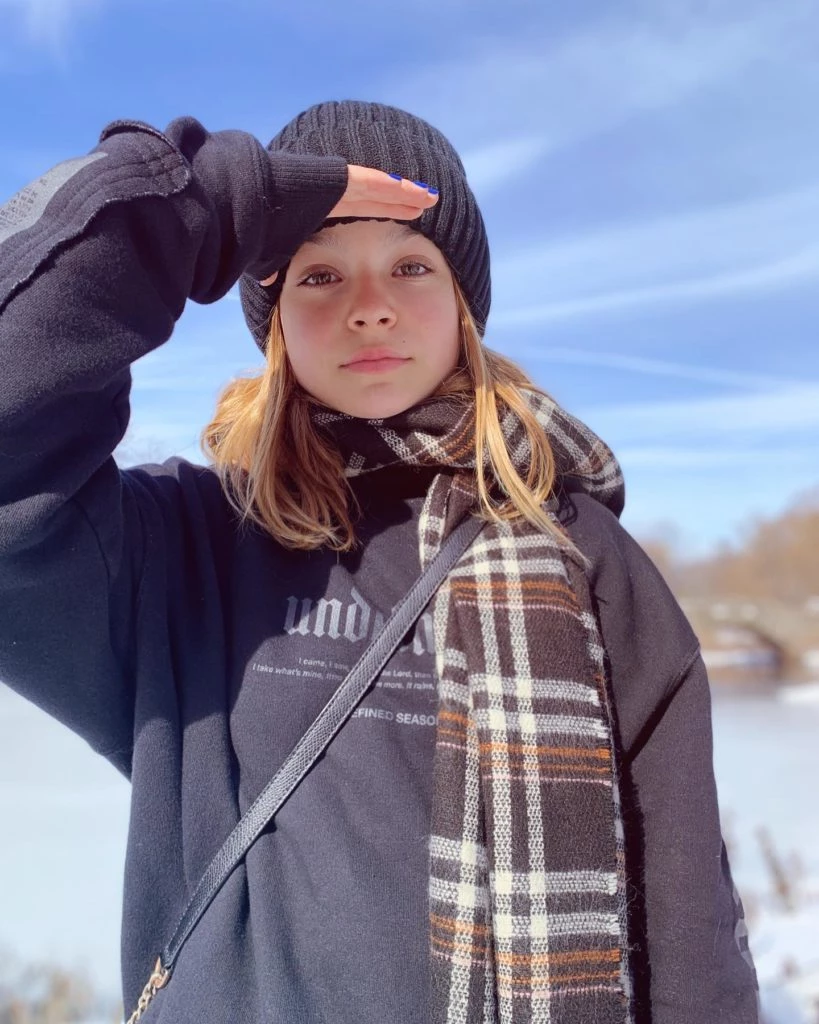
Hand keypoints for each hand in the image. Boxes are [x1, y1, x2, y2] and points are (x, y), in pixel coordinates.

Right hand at [259, 165, 437, 285]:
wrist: (243, 204)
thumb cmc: (253, 232)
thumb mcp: (269, 254)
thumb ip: (275, 267)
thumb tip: (270, 285)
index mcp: (317, 209)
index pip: (357, 211)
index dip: (379, 214)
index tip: (399, 221)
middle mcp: (330, 194)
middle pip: (374, 199)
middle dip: (398, 203)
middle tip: (423, 208)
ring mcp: (335, 184)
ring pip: (379, 190)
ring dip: (405, 195)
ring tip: (431, 199)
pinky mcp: (338, 180)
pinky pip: (375, 185)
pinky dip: (397, 189)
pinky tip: (418, 193)